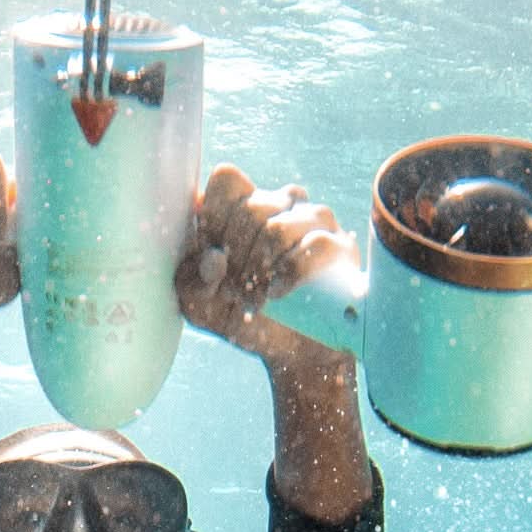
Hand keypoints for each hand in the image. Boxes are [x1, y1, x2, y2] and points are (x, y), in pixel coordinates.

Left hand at [177, 164, 352, 366]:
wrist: (290, 351)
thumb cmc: (240, 317)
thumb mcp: (200, 304)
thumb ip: (192, 280)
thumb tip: (213, 258)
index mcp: (243, 204)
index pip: (227, 180)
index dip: (216, 216)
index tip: (214, 254)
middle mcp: (281, 203)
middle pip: (250, 208)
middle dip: (236, 256)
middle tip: (234, 290)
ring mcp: (313, 220)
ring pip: (277, 228)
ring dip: (259, 270)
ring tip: (255, 298)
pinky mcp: (339, 245)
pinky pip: (314, 246)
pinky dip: (290, 274)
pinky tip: (279, 294)